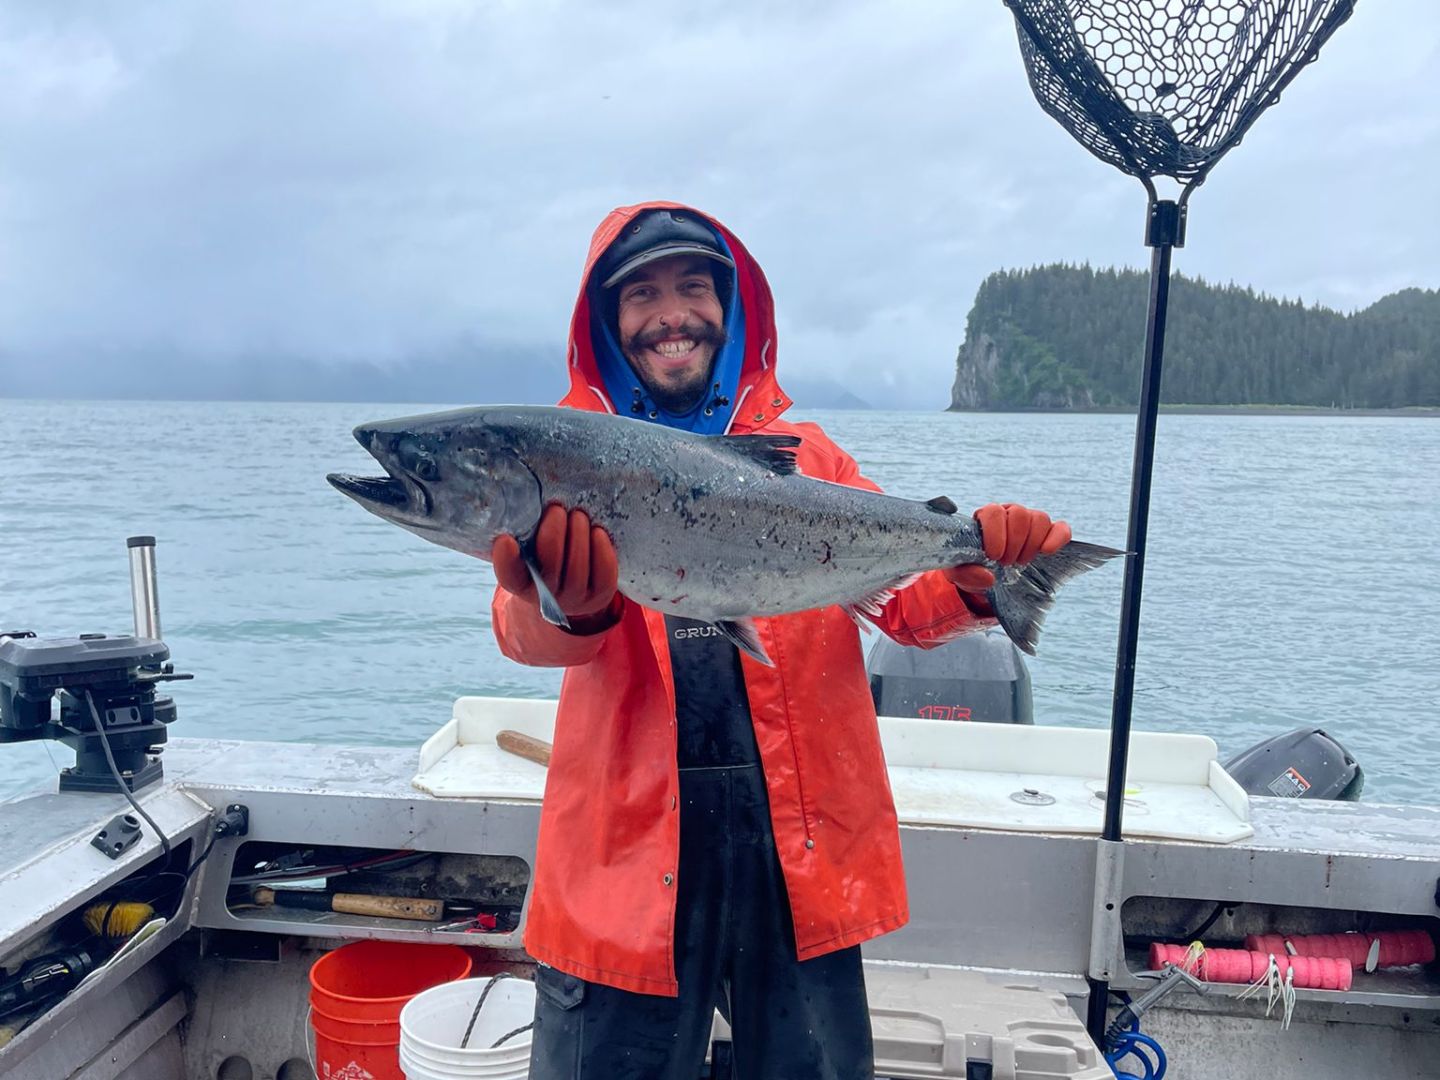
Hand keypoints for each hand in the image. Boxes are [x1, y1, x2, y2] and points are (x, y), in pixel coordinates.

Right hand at [492, 504, 619, 622]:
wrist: (570, 588)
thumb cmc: (544, 556)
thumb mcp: (529, 547)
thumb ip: (526, 531)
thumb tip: (529, 498)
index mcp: (520, 583)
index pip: (509, 576)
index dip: (506, 560)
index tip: (505, 539)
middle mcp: (546, 595)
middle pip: (549, 566)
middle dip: (554, 533)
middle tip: (556, 508)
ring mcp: (574, 598)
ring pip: (577, 569)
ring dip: (578, 535)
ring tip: (578, 514)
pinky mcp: (600, 596)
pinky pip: (604, 574)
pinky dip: (602, 549)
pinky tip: (597, 532)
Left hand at [945, 503, 1071, 592]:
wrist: (988, 575)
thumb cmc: (972, 568)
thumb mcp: (959, 573)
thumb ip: (965, 574)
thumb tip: (988, 577)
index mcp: (985, 517)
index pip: (993, 512)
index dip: (995, 534)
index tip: (993, 556)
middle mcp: (1008, 513)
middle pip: (1019, 514)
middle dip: (1013, 543)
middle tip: (1005, 563)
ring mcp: (1030, 522)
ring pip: (1039, 518)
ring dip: (1031, 544)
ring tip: (1020, 562)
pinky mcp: (1048, 534)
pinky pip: (1060, 528)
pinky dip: (1058, 538)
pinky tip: (1047, 551)